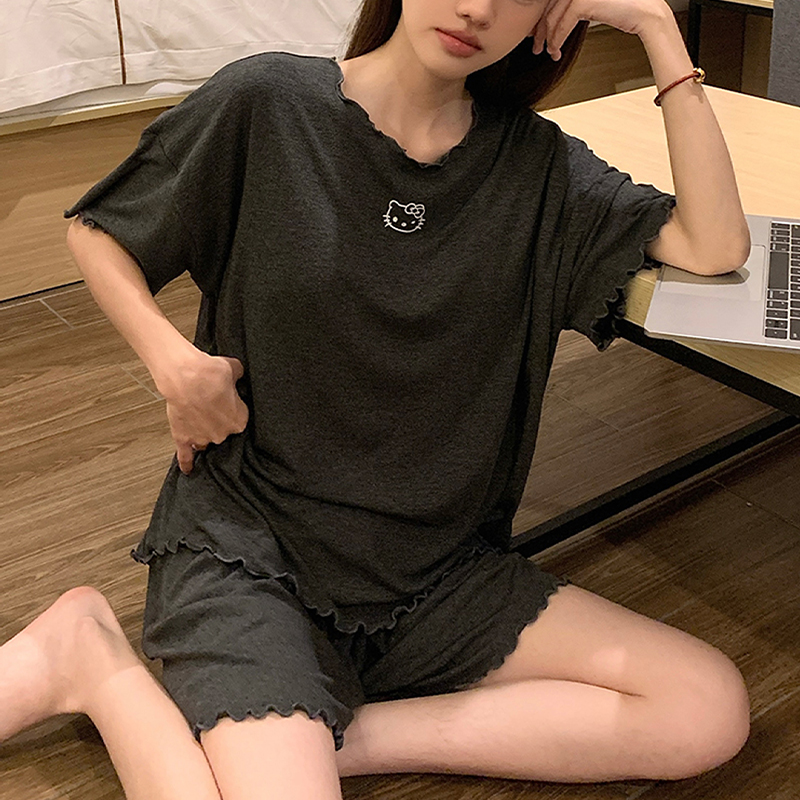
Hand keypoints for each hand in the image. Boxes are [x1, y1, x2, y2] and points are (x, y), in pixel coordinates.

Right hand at [157, 348, 249, 473]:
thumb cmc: (209, 373)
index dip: (232, 408)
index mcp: (238, 421)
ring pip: (205, 441)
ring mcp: (202, 438)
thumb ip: (238, 374)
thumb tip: (237, 372)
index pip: (239, 420)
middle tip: (210, 404)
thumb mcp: (233, 368)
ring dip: (203, 433)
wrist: (185, 376)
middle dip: (217, 420)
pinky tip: (188, 470)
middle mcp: (222, 434)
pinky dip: (186, 463)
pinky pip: (185, 455)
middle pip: (223, 432)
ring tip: (199, 421)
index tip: (227, 400)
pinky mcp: (183, 438)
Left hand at [531, 0, 672, 60]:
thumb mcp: (595, 4)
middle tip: (537, 46)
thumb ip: (578, 6)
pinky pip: (562, 24)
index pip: (554, 1)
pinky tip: (556, 50)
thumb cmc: (625, 8)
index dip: (542, 18)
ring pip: (553, 17)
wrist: (646, 12)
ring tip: (549, 52)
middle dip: (541, 29)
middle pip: (549, 7)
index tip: (539, 33)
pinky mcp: (582, 1)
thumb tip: (559, 19)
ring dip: (548, 38)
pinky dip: (556, 40)